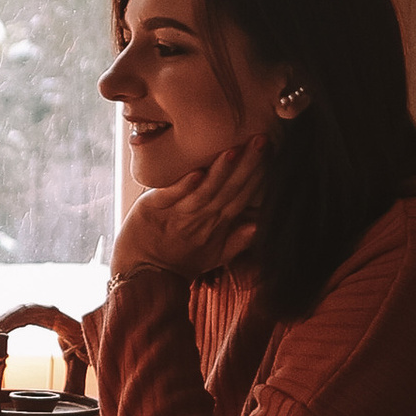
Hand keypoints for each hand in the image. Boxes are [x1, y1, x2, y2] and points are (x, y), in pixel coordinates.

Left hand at [108, 136, 267, 287]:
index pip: (243, 197)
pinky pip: (171, 197)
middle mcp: (201, 218)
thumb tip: (262, 225)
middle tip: (261, 140)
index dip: (258, 176)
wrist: (143, 275)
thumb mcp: (214, 255)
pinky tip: (196, 172)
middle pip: (229, 190)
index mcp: (217, 224)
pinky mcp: (152, 210)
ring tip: (233, 151)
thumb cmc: (178, 261)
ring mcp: (177, 214)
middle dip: (247, 165)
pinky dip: (184, 186)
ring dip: (219, 172)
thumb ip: (239, 239)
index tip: (271, 152)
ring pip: (204, 191)